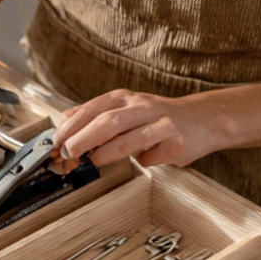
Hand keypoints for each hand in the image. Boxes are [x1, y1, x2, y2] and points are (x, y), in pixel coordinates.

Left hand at [50, 90, 224, 172]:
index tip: (57, 142)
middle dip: (84, 138)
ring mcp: (161, 124)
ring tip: (95, 161)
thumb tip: (65, 122)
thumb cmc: (158, 116)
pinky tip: (144, 162)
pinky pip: (155, 155)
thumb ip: (97, 114)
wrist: (203, 119)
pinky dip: (146, 161)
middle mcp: (142, 106)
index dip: (72, 126)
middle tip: (69, 153)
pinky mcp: (177, 142)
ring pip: (130, 137)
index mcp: (125, 97)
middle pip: (108, 121)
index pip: (93, 109)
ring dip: (108, 151)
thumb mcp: (126, 107)